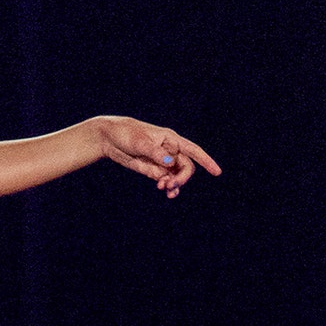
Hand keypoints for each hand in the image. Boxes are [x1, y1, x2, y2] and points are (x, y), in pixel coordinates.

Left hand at [97, 116, 221, 197]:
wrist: (109, 138)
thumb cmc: (126, 134)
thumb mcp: (139, 142)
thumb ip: (155, 152)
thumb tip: (170, 162)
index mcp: (170, 139)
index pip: (193, 150)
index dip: (206, 161)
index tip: (217, 172)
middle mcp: (169, 150)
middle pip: (186, 167)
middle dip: (182, 177)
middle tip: (170, 185)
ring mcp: (161, 161)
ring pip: (177, 176)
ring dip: (175, 184)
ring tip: (164, 188)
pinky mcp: (153, 170)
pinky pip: (166, 180)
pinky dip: (169, 187)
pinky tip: (166, 192)